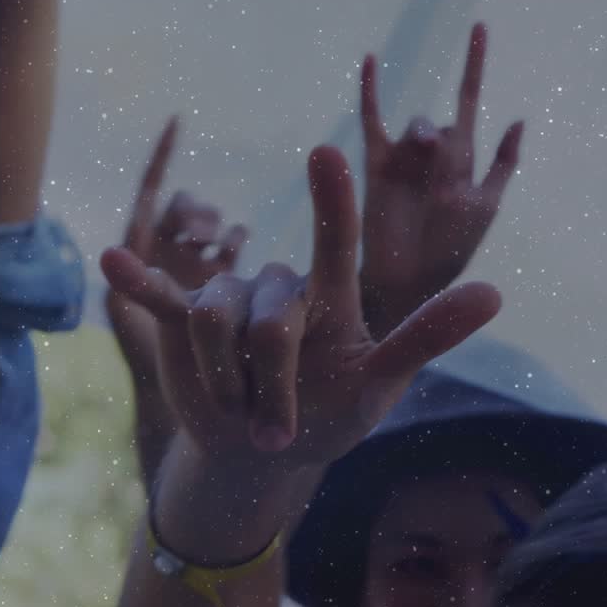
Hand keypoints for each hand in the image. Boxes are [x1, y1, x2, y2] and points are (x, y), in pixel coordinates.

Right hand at [102, 146, 500, 470]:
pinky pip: (163, 299)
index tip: (327, 153)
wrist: (265, 453)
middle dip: (273, 389)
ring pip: (215, 321)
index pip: (334, 243)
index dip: (332, 203)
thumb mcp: (380, 384)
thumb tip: (494, 291)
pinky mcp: (186, 323)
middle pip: (268, 319)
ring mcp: (231, 301)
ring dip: (227, 386)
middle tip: (279, 433)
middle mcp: (280, 288)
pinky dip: (140, 281)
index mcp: (330, 298)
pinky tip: (112, 259)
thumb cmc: (332, 415)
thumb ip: (426, 336)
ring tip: (241, 415)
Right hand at [358, 23, 523, 338]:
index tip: (478, 26)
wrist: (408, 280)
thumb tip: (517, 118)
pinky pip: (373, 121)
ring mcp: (403, 158)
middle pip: (441, 121)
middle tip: (443, 172)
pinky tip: (371, 61)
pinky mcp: (376, 165)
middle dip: (446, 140)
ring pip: (415, 125)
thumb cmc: (451, 249)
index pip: (469, 102)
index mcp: (462, 159)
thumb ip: (501, 164)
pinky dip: (371, 91)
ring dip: (424, 138)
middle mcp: (431, 154)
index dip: (474, 65)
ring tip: (423, 164)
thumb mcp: (485, 206)